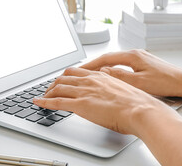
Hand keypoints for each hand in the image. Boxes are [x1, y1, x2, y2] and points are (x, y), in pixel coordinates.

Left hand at [33, 67, 166, 135]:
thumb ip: (112, 87)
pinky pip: (57, 102)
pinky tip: (39, 104)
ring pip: (58, 88)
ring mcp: (84, 91)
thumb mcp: (123, 89)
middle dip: (54, 83)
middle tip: (50, 89)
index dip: (66, 77)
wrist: (142, 110)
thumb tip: (107, 91)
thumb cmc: (137, 103)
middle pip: (65, 77)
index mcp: (101, 76)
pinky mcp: (81, 104)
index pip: (77, 72)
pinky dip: (45, 102)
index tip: (62, 81)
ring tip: (43, 98)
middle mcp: (90, 80)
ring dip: (48, 92)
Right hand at [81, 49, 181, 97]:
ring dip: (105, 67)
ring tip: (94, 75)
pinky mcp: (145, 64)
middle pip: (110, 58)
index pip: (106, 58)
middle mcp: (136, 54)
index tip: (80, 69)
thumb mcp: (138, 82)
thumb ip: (118, 77)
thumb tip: (102, 72)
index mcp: (133, 56)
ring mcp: (141, 58)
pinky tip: (113, 77)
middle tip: (83, 72)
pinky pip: (124, 65)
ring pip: (117, 62)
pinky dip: (115, 70)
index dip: (91, 64)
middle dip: (95, 65)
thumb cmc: (166, 82)